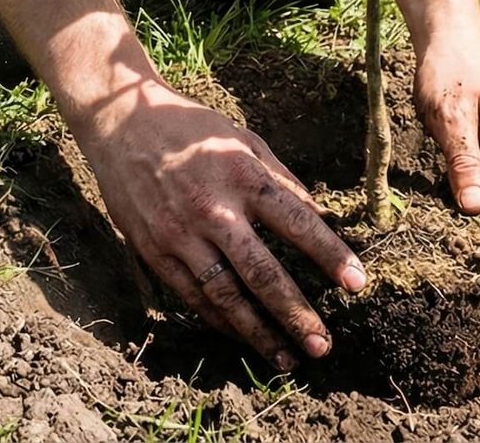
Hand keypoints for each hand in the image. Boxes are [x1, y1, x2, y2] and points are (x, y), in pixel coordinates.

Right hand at [71, 75, 366, 369]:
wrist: (121, 122)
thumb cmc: (190, 128)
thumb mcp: (243, 140)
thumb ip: (280, 179)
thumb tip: (317, 215)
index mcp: (242, 176)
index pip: (297, 222)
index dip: (330, 255)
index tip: (358, 284)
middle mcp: (213, 210)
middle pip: (262, 273)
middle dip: (296, 314)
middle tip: (324, 345)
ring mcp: (181, 235)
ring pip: (226, 296)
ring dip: (258, 332)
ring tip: (287, 357)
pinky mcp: (155, 250)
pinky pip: (193, 295)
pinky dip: (220, 320)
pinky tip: (242, 335)